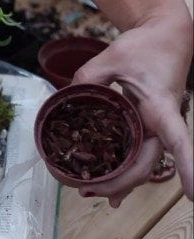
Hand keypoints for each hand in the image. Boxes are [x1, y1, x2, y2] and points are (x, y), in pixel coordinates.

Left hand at [72, 4, 192, 206]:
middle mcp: (161, 124)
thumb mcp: (111, 58)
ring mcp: (154, 128)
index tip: (193, 194)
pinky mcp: (146, 128)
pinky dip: (122, 173)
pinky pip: (136, 156)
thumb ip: (87, 78)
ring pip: (140, 165)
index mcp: (160, 108)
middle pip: (146, 164)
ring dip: (119, 182)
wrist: (164, 37)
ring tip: (88, 192)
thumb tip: (66, 100)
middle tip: (88, 192)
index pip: (178, 141)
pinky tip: (109, 191)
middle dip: (121, 183)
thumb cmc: (144, 46)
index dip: (188, 166)